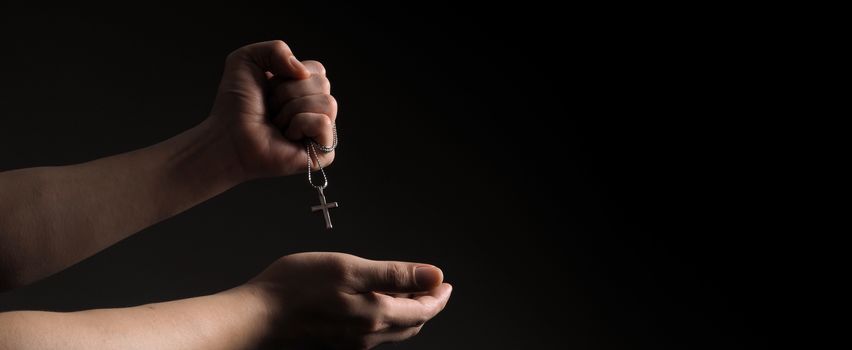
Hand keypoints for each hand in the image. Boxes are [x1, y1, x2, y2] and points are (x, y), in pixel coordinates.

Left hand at [208, 40, 337, 179]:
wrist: (226, 138)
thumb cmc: (234, 107)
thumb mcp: (246, 60)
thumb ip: (276, 49)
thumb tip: (304, 72)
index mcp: (304, 90)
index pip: (318, 70)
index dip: (289, 76)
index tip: (268, 91)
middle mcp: (315, 110)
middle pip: (323, 84)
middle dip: (288, 93)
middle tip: (270, 109)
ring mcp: (321, 133)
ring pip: (326, 103)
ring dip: (292, 110)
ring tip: (276, 124)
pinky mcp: (323, 153)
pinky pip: (322, 123)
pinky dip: (299, 125)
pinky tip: (286, 137)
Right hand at [246, 252, 452, 348]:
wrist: (254, 319)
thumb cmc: (294, 289)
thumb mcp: (350, 269)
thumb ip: (396, 274)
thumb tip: (435, 276)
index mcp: (376, 317)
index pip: (423, 311)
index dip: (438, 297)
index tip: (446, 284)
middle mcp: (367, 337)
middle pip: (409, 324)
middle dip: (425, 306)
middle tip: (432, 289)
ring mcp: (350, 344)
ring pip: (390, 330)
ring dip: (405, 313)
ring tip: (407, 293)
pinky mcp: (334, 344)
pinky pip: (370, 334)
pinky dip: (383, 318)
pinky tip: (373, 303)